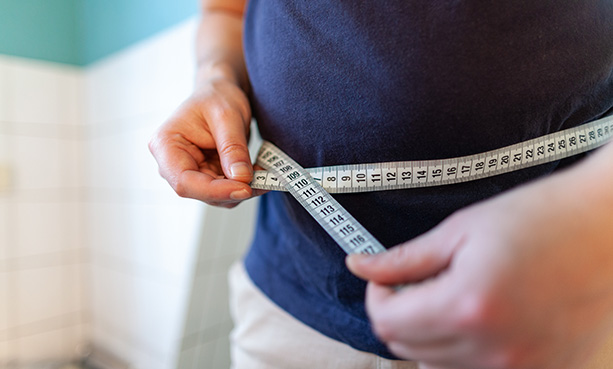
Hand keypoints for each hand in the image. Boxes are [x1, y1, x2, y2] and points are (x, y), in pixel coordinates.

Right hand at [149, 77, 255, 207]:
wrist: (221, 93)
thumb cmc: (217, 97)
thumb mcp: (227, 117)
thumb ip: (233, 148)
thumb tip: (241, 179)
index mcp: (165, 145)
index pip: (184, 182)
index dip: (214, 191)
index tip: (244, 188)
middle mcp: (173, 164)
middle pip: (201, 193)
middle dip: (233, 191)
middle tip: (265, 180)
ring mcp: (190, 173)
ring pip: (216, 197)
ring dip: (242, 190)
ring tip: (265, 173)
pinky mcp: (207, 177)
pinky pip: (226, 191)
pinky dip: (245, 186)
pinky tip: (259, 173)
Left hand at [347, 170, 612, 368]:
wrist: (606, 228)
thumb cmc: (539, 218)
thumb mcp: (460, 230)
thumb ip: (403, 258)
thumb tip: (359, 265)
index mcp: (466, 306)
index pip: (386, 323)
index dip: (378, 295)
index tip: (388, 279)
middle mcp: (492, 349)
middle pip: (406, 349)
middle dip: (400, 314)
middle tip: (421, 282)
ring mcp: (521, 368)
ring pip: (438, 366)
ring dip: (430, 335)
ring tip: (455, 296)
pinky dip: (464, 350)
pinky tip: (481, 316)